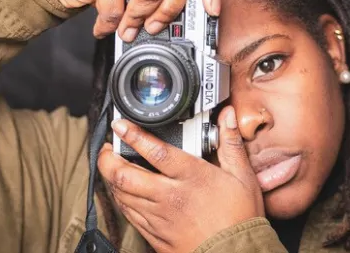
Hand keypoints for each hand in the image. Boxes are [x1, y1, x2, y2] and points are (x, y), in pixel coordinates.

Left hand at [97, 107, 264, 252]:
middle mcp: (171, 196)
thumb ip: (230, 143)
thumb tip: (227, 115)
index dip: (133, 135)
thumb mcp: (242, 176)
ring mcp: (159, 217)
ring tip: (111, 165)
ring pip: (122, 195)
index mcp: (191, 177)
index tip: (120, 125)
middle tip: (107, 148)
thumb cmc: (240, 218)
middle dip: (108, 159)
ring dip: (112, 178)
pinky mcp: (155, 235)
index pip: (155, 152)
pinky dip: (121, 199)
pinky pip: (129, 214)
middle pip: (125, 175)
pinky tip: (123, 192)